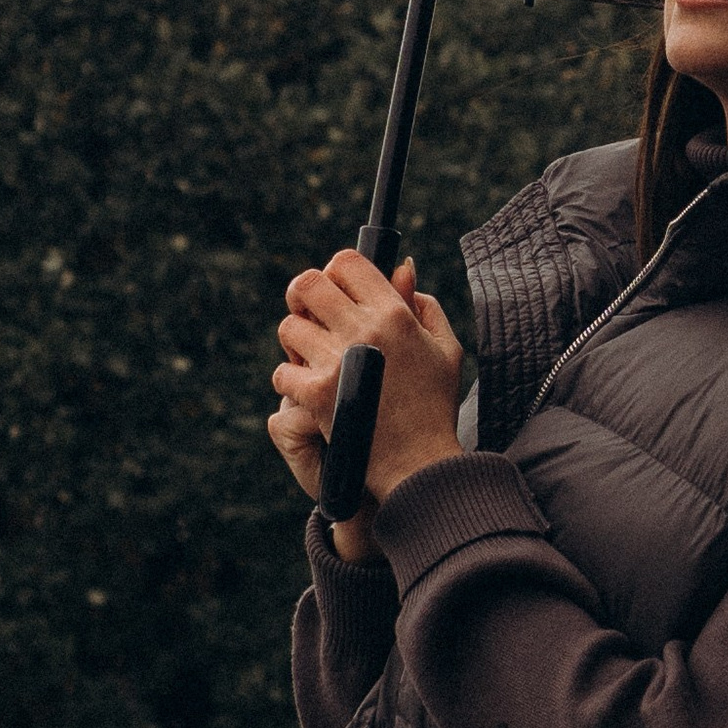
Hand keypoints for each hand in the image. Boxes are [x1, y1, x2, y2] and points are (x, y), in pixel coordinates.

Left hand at [270, 251, 464, 554]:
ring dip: (296, 341)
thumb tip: (402, 267)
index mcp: (394, 313)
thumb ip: (423, 303)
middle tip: (309, 315)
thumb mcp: (445, 348)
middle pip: (308, 284)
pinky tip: (310, 392)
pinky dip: (291, 382)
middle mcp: (363, 330)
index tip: (336, 291)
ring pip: (289, 328)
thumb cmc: (435, 406)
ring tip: (311, 358)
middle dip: (303, 297)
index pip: (346, 262)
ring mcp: (336, 361)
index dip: (336, 272)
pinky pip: (282, 372)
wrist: (420, 465)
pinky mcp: (316, 394)